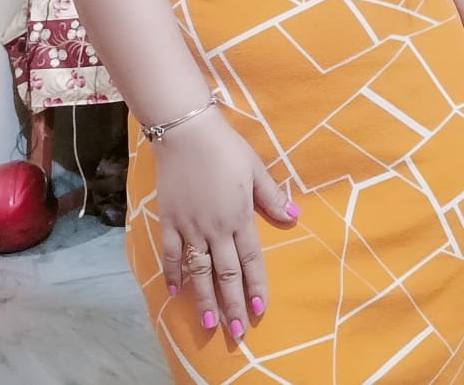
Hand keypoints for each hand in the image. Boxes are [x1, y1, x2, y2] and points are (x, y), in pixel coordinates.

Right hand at [155, 111, 298, 337]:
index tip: (260, 309)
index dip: (256, 285)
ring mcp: (190, 226)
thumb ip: (272, 197)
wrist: (186, 132)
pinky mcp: (169, 220)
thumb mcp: (255, 169)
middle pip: (225, 273)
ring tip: (209, 324)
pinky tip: (175, 291)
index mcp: (239, 216)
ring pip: (199, 270)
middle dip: (232, 303)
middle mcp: (215, 228)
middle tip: (237, 331)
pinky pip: (171, 253)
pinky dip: (173, 273)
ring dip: (204, 299)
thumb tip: (294, 218)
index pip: (250, 259)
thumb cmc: (225, 147)